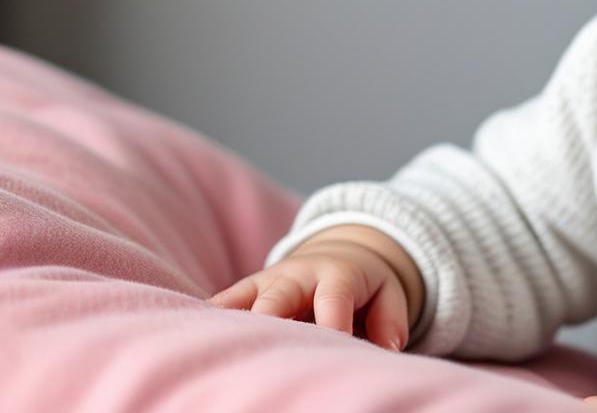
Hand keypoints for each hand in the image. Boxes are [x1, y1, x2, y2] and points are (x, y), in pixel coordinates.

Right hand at [205, 233, 409, 351]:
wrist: (337, 252)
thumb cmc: (364, 286)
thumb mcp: (388, 294)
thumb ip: (390, 320)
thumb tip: (387, 350)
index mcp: (336, 275)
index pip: (333, 298)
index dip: (331, 325)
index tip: (331, 357)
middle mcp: (296, 276)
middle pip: (277, 298)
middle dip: (270, 326)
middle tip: (263, 361)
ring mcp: (265, 282)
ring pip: (242, 301)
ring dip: (231, 328)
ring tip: (214, 359)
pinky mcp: (244, 291)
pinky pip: (222, 304)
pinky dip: (208, 321)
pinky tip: (189, 344)